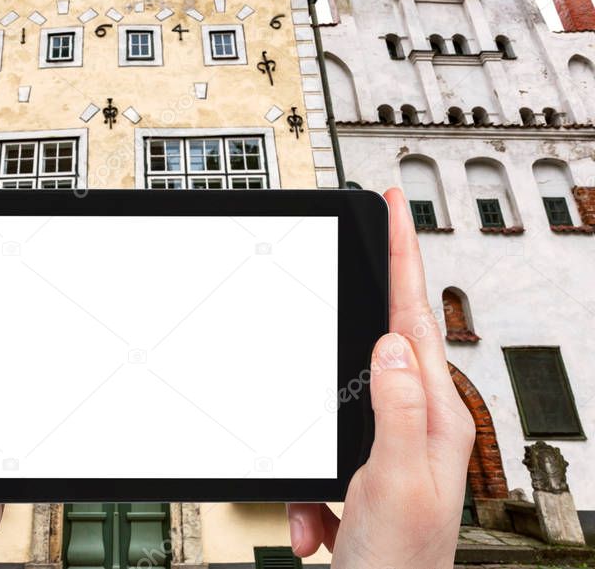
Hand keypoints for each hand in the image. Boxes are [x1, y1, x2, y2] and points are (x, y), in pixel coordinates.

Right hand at [287, 188, 474, 567]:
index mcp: (435, 417)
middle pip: (385, 342)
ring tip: (320, 510)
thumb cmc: (400, 566)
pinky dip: (308, 495)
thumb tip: (390, 342)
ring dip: (314, 449)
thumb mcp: (395, 482)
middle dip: (362, 311)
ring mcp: (392, 446)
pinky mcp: (364, 469)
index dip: (405, 259)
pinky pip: (321, 454)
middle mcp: (419, 423)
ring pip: (339, 402)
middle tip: (363, 253)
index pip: (416, 319)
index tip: (395, 210)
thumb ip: (396, 408)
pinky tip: (318, 529)